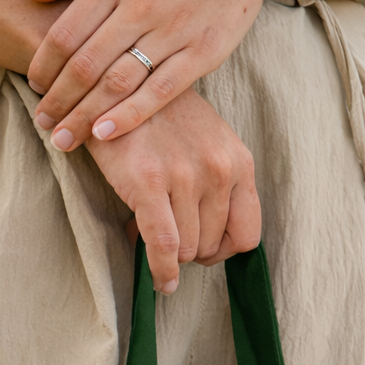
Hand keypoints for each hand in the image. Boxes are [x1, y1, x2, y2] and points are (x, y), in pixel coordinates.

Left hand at [19, 0, 283, 151]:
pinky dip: (129, 116)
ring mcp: (173, 31)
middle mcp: (141, 5)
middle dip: (59, 100)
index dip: (44, 66)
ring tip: (65, 138)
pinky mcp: (203, 52)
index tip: (34, 87)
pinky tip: (104, 135)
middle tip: (43, 125)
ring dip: (85, 116)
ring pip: (117, 83)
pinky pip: (159, 92)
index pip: (66, 33)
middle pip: (86, 65)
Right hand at [86, 87, 260, 291]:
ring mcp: (186, 176)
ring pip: (188, 251)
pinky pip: (165, 248)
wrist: (117, 84)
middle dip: (190, 249)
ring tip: (149, 230)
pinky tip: (160, 280)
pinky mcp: (150, 183)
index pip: (248, 235)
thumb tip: (211, 244)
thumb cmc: (161, 120)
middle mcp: (218, 170)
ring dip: (169, 254)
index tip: (204, 249)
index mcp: (239, 162)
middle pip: (213, 247)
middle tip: (167, 233)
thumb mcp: (208, 144)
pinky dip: (162, 271)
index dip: (224, 251)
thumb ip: (219, 186)